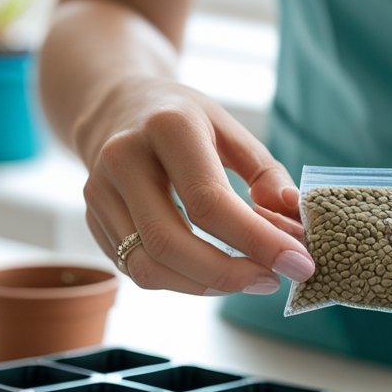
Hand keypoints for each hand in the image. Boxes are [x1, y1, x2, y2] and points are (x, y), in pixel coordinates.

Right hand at [75, 76, 314, 294]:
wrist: (116, 106)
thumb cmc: (184, 120)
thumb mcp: (231, 128)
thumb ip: (266, 173)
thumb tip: (293, 220)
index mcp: (167, 128)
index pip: (209, 202)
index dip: (257, 241)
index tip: (299, 263)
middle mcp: (123, 159)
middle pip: (169, 244)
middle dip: (229, 275)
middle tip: (273, 281)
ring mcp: (99, 192)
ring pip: (148, 268)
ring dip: (205, 285)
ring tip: (248, 278)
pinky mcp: (93, 220)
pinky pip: (137, 270)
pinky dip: (181, 281)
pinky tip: (212, 270)